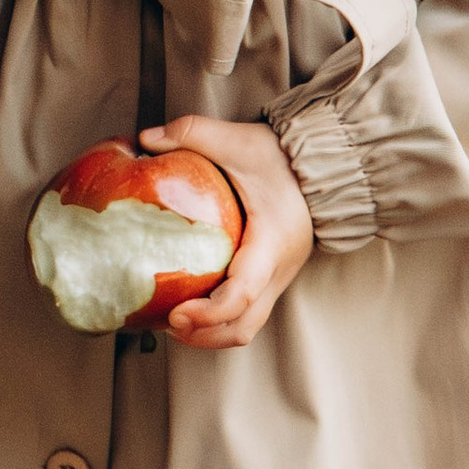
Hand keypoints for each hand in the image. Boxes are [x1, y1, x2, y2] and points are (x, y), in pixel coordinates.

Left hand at [149, 114, 313, 349]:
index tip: (176, 314)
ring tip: (173, 321)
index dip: (208, 313)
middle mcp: (278, 271)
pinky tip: (189, 305)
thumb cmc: (282, 159)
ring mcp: (276, 279)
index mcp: (271, 244)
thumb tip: (147, 138)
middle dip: (203, 334)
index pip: (242, 295)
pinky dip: (217, 321)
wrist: (321, 166)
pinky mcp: (270, 279)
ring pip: (245, 327)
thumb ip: (193, 133)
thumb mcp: (238, 140)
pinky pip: (245, 314)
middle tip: (167, 322)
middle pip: (243, 327)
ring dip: (209, 334)